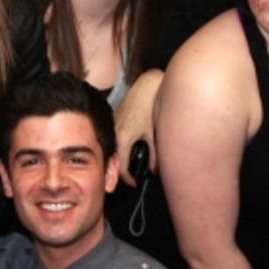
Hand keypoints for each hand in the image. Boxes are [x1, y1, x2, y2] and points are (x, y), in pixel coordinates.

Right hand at [115, 69, 162, 185]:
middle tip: (133, 176)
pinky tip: (129, 147)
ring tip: (131, 164)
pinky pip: (114, 137)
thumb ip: (154, 155)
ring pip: (112, 147)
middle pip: (114, 158)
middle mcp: (114, 132)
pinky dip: (120, 145)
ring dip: (120, 157)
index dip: (128, 178)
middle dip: (123, 169)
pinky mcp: (115, 117)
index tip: (135, 183)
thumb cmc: (150, 106)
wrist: (146, 85)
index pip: (121, 167)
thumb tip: (155, 170)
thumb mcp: (154, 134)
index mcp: (123, 138)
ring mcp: (113, 123)